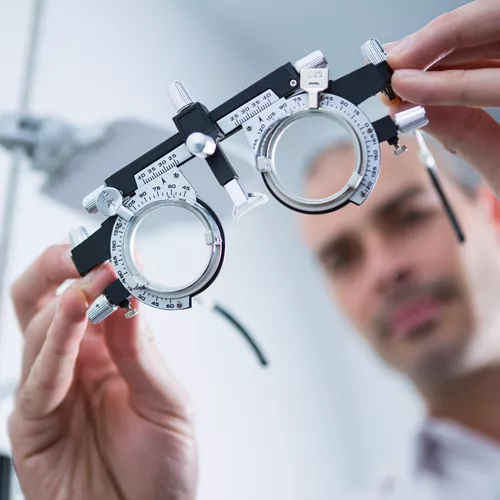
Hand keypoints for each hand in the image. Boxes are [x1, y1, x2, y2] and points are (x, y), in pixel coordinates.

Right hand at [8, 244, 196, 499]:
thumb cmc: (162, 464)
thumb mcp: (166, 401)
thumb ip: (142, 352)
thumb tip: (128, 297)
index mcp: (111, 349)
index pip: (94, 296)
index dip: (100, 269)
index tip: (120, 251)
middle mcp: (77, 361)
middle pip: (45, 299)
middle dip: (56, 267)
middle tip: (79, 250)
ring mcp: (52, 389)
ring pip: (37, 329)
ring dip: (62, 303)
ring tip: (89, 282)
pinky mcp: (32, 423)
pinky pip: (36, 379)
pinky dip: (53, 345)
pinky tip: (71, 318)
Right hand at [383, 0, 499, 196]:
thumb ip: (464, 135)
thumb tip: (415, 110)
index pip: (498, 77)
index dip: (443, 78)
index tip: (400, 85)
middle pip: (497, 25)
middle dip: (438, 41)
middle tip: (394, 62)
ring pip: (493, 27)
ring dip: (441, 44)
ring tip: (402, 64)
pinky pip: (493, 46)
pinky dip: (455, 55)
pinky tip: (426, 69)